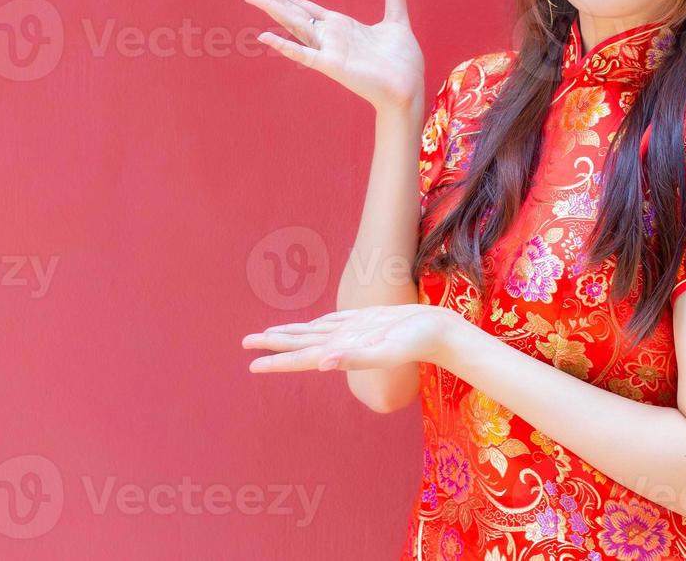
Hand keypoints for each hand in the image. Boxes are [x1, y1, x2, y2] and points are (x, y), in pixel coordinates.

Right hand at [240, 0, 423, 111]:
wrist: (410, 88)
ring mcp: (329, 50)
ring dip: (274, 10)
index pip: (304, 5)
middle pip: (293, 10)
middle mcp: (329, 36)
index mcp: (340, 25)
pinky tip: (266, 37)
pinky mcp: (333, 65)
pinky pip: (305, 54)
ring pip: (295, 26)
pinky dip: (286, 46)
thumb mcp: (396, 21)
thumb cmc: (402, 61)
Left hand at [241, 304, 460, 372]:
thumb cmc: (417, 342)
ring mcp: (352, 332)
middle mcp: (342, 344)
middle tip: (245, 344)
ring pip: (313, 333)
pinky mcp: (364, 321)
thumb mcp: (385, 349)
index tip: (251, 364)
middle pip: (300, 344)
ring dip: (290, 335)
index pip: (301, 357)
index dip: (276, 361)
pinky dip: (315, 325)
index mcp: (342, 352)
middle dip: (273, 345)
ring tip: (268, 335)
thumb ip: (354, 358)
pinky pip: (332, 323)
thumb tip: (321, 363)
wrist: (440, 333)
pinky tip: (310, 326)